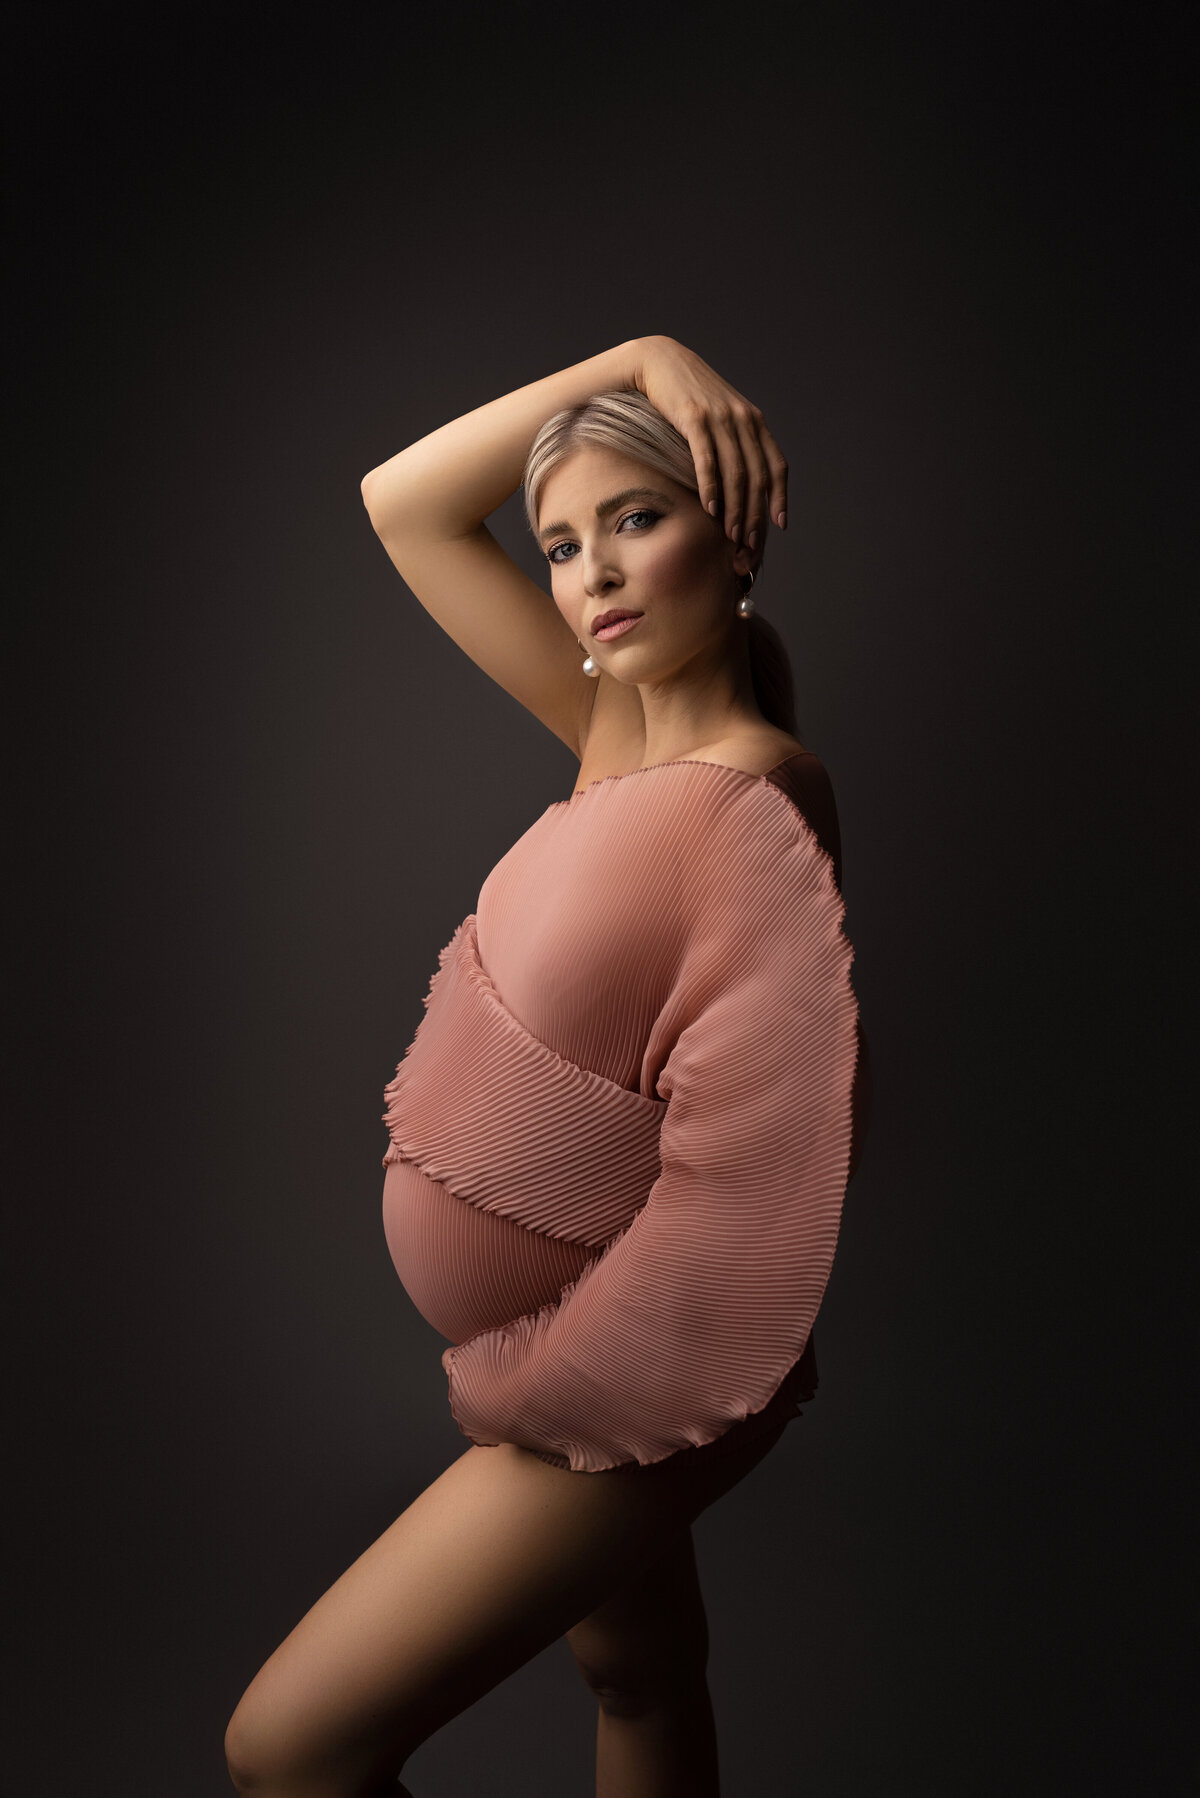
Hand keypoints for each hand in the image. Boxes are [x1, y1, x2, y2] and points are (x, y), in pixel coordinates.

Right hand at [631, 335, 787, 548]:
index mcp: (755, 421)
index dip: (780, 498)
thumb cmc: (690, 397)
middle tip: (749, 542)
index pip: (776, 466)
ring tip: (731, 535)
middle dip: (755, 514)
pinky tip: (710, 509)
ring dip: (735, 509)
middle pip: (757, 476)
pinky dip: (711, 488)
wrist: (660, 362)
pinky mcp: (694, 418)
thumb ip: (736, 443)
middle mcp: (743, 419)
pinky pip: (708, 460)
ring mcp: (720, 418)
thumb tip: (742, 481)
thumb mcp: (722, 416)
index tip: (779, 525)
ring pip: (736, 473)